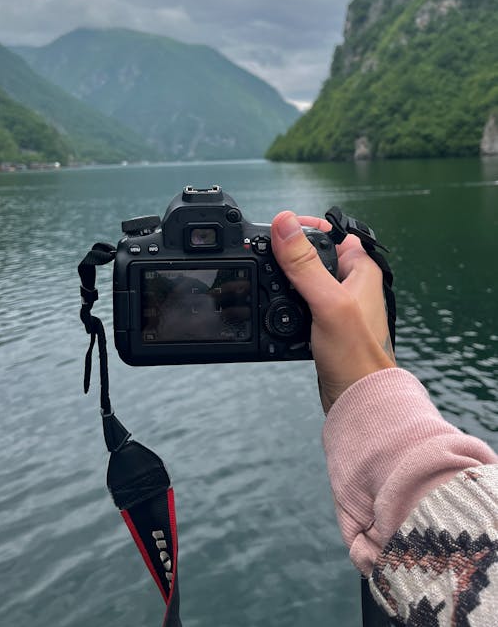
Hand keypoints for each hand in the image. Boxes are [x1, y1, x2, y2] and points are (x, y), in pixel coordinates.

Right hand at [271, 211, 395, 412]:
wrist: (358, 402)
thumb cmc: (357, 357)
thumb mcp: (327, 301)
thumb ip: (305, 263)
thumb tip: (284, 224)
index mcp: (361, 269)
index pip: (330, 233)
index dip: (303, 228)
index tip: (277, 230)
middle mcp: (351, 284)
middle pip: (312, 256)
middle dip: (288, 257)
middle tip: (266, 260)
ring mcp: (337, 306)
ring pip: (302, 283)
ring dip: (284, 284)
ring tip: (267, 286)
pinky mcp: (324, 326)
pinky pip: (299, 307)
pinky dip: (284, 307)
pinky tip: (275, 314)